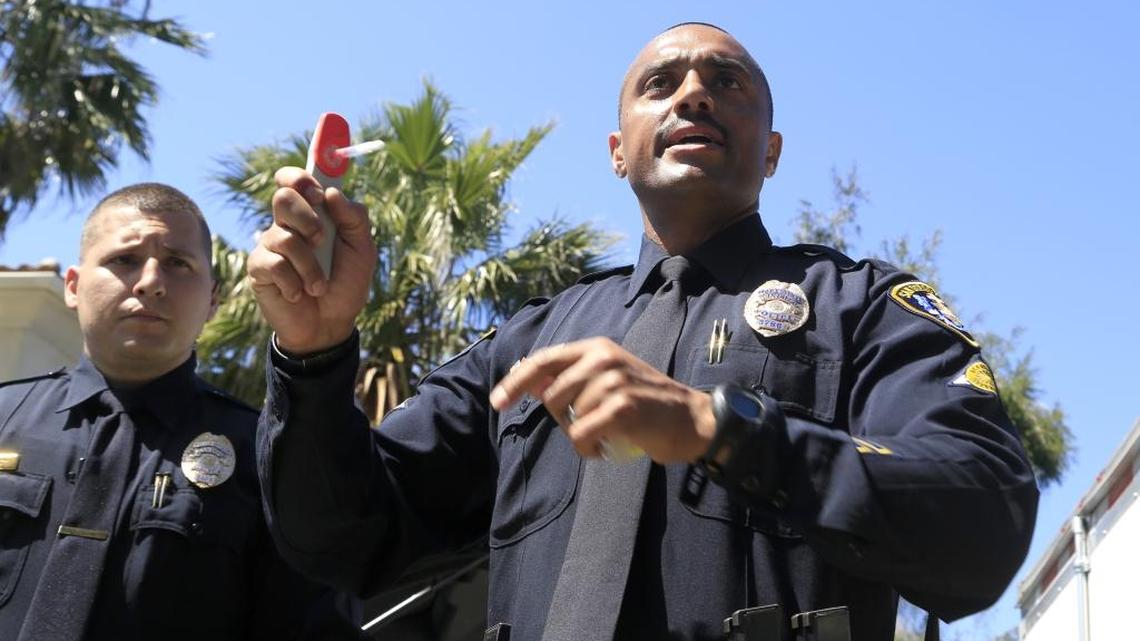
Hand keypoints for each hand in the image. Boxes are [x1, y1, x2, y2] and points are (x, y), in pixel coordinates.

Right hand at [247, 167, 376, 353]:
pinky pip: (273, 265)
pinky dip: (294, 283)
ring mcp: (270, 246)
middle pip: (283, 197)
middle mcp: (287, 225)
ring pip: (283, 237)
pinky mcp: (259, 269)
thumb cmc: (346, 284)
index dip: (300, 177)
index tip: (317, 192)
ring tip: (319, 285)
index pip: (293, 180)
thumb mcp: (362, 250)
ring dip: (309, 265)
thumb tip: (331, 192)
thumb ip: (354, 219)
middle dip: (307, 218)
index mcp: (313, 214)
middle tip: (321, 240)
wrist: (331, 325)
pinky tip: (298, 294)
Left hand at [489, 338, 715, 462]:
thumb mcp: (607, 379)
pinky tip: (605, 448)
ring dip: (580, 436)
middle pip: (551, 395)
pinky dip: (589, 449)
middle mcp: (603, 357)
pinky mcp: (622, 407)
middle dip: (562, 418)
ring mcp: (613, 381)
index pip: (543, 360)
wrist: (693, 419)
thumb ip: (569, 377)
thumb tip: (524, 379)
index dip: (515, 382)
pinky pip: (581, 435)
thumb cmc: (647, 402)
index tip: (497, 402)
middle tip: (592, 424)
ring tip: (607, 434)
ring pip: (567, 418)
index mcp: (597, 347)